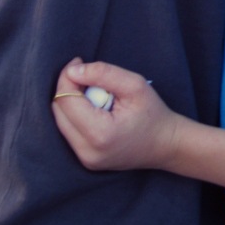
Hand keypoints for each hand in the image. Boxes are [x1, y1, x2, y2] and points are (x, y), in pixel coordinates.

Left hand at [52, 60, 178, 171]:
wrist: (166, 145)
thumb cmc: (153, 113)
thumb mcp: (135, 85)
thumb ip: (103, 73)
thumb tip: (72, 71)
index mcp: (100, 134)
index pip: (66, 100)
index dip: (67, 77)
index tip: (78, 62)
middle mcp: (87, 152)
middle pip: (58, 112)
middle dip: (67, 89)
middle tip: (87, 77)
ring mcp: (85, 159)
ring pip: (60, 122)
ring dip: (70, 103)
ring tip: (94, 94)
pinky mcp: (86, 161)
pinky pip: (69, 132)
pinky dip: (75, 116)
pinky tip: (94, 110)